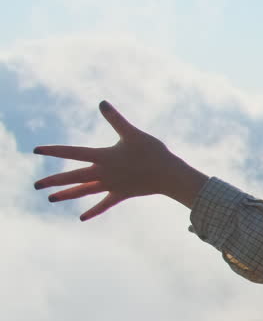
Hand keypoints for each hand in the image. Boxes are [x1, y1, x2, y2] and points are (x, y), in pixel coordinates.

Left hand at [33, 101, 207, 219]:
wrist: (169, 175)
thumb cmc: (152, 152)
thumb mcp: (133, 133)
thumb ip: (115, 119)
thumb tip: (101, 102)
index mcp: (103, 157)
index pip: (73, 152)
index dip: (54, 150)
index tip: (36, 150)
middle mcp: (104, 173)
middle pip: (73, 177)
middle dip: (53, 181)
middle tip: (36, 185)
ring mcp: (111, 185)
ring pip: (85, 191)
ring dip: (67, 195)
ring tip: (51, 198)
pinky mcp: (121, 194)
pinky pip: (104, 204)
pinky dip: (93, 210)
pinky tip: (81, 217)